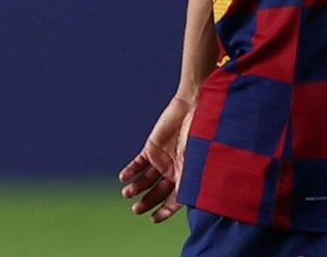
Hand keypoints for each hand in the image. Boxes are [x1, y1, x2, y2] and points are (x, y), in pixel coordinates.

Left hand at [119, 95, 195, 222]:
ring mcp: (163, 158)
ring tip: (127, 193)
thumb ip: (191, 181)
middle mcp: (175, 170)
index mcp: (188, 176)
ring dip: (136, 188)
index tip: (154, 219)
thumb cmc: (202, 134)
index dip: (165, 210)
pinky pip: (139, 162)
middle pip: (158, 191)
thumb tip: (187, 203)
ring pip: (146, 179)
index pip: (176, 199)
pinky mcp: (152, 147)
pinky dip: (130, 170)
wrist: (195, 107)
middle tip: (136, 210)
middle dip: (147, 202)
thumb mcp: (198, 161)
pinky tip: (123, 177)